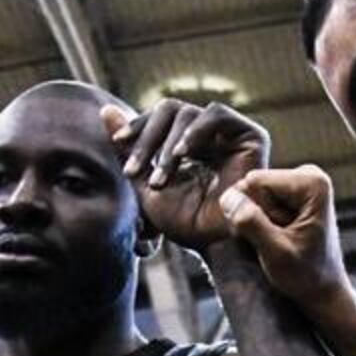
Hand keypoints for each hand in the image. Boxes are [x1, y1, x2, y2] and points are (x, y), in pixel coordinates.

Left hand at [101, 98, 270, 249]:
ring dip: (168, 145)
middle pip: (170, 110)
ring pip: (188, 113)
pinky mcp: (250, 136)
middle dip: (147, 137)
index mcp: (188, 144)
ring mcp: (230, 134)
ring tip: (162, 179)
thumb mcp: (146, 185)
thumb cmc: (187, 224)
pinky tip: (184, 154)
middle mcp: (210, 135)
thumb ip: (129, 149)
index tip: (119, 143)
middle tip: (135, 170)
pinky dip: (196, 130)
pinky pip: (217, 114)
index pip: (159, 118)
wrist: (216, 245)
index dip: (137, 126)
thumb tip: (105, 111)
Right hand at [218, 164, 348, 306]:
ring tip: (279, 241)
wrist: (323, 290)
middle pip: (254, 185)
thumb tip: (228, 198)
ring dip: (258, 221)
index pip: (254, 182)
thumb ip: (251, 224)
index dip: (252, 212)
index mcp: (312, 183)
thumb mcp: (275, 253)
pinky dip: (262, 221)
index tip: (275, 236)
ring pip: (253, 194)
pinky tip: (278, 237)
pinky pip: (259, 200)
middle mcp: (310, 174)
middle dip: (256, 215)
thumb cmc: (305, 275)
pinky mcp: (293, 192)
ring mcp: (301, 182)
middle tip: (276, 241)